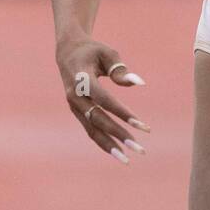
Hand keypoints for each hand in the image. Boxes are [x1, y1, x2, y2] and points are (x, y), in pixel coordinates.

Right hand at [55, 36, 149, 163]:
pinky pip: (91, 129)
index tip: (140, 125)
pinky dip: (103, 142)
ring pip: (92, 130)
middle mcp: (74, 96)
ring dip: (110, 145)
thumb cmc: (92, 51)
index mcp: (81, 79)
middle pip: (98, 120)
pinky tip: (118, 152)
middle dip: (119, 135)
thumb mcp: (108, 53)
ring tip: (128, 159)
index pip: (104, 100)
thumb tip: (139, 84)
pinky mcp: (77, 112)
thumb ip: (120, 69)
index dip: (122, 113)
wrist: (68, 52)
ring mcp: (74, 106)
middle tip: (139, 147)